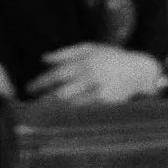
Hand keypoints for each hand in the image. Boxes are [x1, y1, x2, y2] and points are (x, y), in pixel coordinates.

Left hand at [27, 43, 166, 104]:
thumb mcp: (91, 48)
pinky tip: (57, 118)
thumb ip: (66, 53)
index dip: (40, 83)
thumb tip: (42, 59)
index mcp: (85, 63)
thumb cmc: (111, 58)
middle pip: (60, 93)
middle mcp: (91, 78)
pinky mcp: (106, 104)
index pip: (56, 75)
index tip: (28, 89)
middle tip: (29, 106)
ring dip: (52, 111)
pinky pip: (82, 112)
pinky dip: (68, 115)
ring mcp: (99, 92)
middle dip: (42, 101)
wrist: (139, 71)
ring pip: (70, 105)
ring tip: (38, 114)